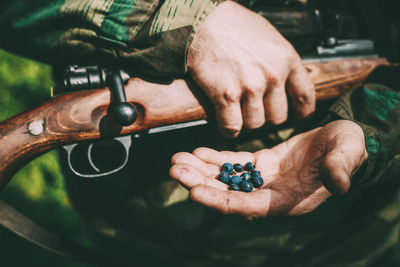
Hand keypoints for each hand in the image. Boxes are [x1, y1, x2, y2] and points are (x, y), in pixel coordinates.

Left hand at [169, 120, 366, 218]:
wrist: (343, 140)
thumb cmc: (349, 148)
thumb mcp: (348, 153)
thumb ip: (341, 166)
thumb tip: (337, 182)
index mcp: (289, 199)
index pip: (249, 206)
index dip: (221, 201)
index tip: (194, 192)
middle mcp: (271, 194)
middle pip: (229, 194)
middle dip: (200, 183)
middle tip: (175, 169)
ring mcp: (264, 180)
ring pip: (227, 178)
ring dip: (201, 170)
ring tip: (177, 159)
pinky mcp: (261, 164)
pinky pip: (234, 163)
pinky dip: (216, 158)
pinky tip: (198, 151)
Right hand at [188, 1, 314, 137]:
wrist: (203, 23)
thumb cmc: (233, 26)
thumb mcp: (269, 39)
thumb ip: (280, 62)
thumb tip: (285, 83)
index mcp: (286, 59)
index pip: (305, 97)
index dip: (301, 113)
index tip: (296, 118)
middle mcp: (272, 75)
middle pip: (278, 117)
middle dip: (266, 118)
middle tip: (254, 112)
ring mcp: (250, 86)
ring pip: (255, 124)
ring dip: (245, 123)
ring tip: (237, 113)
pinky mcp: (226, 95)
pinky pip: (232, 126)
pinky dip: (228, 129)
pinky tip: (224, 121)